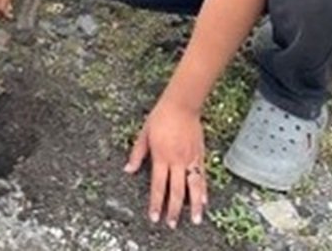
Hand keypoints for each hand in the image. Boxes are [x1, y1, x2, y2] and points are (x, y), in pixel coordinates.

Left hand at [125, 98, 207, 227]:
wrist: (181, 106)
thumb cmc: (160, 118)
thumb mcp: (143, 134)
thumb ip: (136, 154)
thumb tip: (128, 169)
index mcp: (160, 157)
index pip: (158, 186)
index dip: (156, 203)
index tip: (154, 216)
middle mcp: (176, 161)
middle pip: (176, 191)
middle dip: (173, 210)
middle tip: (171, 224)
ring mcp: (190, 159)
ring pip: (193, 187)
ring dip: (194, 205)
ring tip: (195, 220)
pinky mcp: (200, 156)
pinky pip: (202, 177)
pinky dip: (203, 190)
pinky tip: (204, 201)